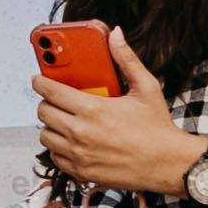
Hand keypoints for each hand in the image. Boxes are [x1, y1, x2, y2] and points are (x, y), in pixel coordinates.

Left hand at [39, 27, 207, 197]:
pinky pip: (55, 157)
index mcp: (93, 109)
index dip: (40, 82)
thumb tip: (116, 35)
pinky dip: (59, 148)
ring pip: (45, 136)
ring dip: (51, 126)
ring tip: (65, 120)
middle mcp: (81, 133)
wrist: (169, 164)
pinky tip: (72, 141)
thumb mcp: (146, 87)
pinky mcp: (81, 172)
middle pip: (43, 113)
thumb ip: (126, 59)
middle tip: (57, 100)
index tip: (38, 79)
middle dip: (47, 103)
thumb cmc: (157, 127)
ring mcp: (79, 155)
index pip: (50, 92)